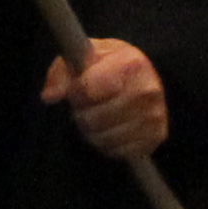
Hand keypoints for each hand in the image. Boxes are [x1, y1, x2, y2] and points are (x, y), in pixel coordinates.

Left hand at [42, 40, 166, 159]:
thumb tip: (50, 96)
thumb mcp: (81, 57)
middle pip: (95, 118)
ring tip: (96, 116)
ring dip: (92, 131)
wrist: (141, 76)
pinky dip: (108, 145)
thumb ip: (61, 73)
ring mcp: (155, 115)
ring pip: (105, 138)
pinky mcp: (157, 136)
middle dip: (82, 113)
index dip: (76, 91)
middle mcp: (148, 88)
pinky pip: (119, 151)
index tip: (78, 87)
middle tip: (86, 105)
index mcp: (131, 62)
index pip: (88, 89)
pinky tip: (110, 129)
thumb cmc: (106, 66)